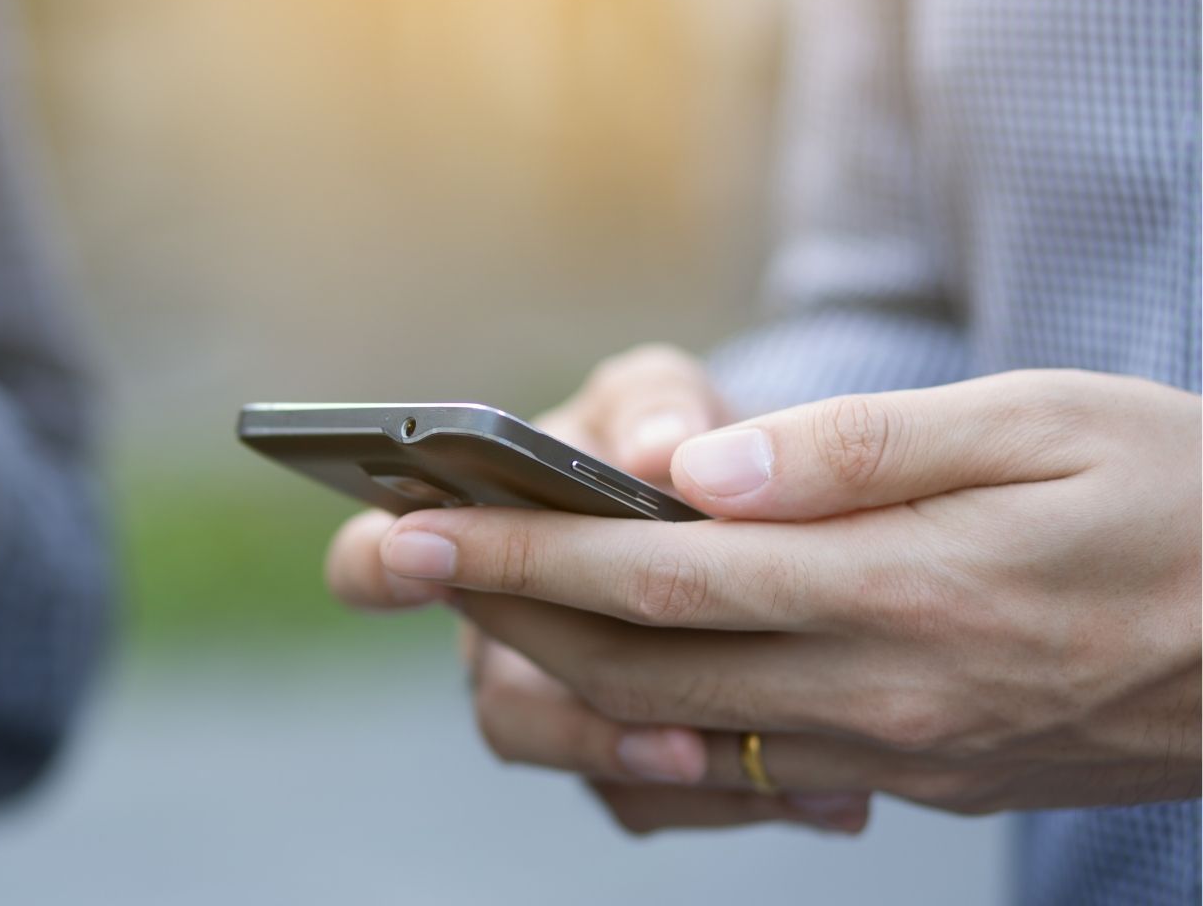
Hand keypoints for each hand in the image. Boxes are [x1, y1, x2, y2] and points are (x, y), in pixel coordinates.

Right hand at [328, 345, 868, 831]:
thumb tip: (661, 451)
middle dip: (580, 725)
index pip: (375, 561)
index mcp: (473, 542)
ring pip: (588, 768)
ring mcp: (565, 706)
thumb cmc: (675, 436)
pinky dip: (739, 798)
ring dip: (656, 769)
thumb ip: (655, 408)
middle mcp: (505, 639)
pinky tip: (827, 789)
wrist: (761, 505)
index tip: (410, 549)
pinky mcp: (636, 762)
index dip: (376, 565)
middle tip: (667, 732)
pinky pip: (661, 804)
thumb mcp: (663, 398)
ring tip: (746, 766)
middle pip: (505, 706)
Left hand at [359, 369, 1201, 816]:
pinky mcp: (921, 779)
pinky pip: (751, 761)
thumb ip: (857, 451)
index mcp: (901, 591)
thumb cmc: (1186, 495)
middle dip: (494, 609)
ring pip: (675, 726)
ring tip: (475, 596)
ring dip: (556, 663)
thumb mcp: (1042, 423)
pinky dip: (657, 716)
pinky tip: (613, 664)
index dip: (518, 549)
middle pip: (633, 664)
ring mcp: (899, 753)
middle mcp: (883, 695)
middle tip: (386, 560)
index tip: (409, 524)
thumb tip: (697, 475)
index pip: (654, 574)